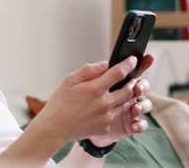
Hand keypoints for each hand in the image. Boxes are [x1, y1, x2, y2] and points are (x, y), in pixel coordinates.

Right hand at [26, 55, 151, 145]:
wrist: (55, 127)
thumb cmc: (60, 102)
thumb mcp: (70, 80)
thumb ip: (89, 70)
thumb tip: (105, 64)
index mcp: (95, 89)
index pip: (119, 73)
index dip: (128, 64)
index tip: (132, 60)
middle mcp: (104, 104)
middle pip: (129, 89)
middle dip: (132, 81)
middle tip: (130, 77)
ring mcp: (106, 117)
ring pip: (125, 103)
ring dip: (126, 95)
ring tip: (121, 90)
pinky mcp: (106, 128)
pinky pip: (116, 115)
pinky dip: (115, 109)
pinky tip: (107, 106)